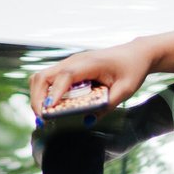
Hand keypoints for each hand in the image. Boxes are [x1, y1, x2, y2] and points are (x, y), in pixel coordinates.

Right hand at [28, 42, 152, 115]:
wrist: (136, 54)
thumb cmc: (132, 69)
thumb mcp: (125, 90)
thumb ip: (108, 105)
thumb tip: (88, 120)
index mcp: (89, 63)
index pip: (66, 75)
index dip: (55, 92)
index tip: (49, 108)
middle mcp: (74, 61)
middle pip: (44, 75)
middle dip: (38, 97)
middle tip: (42, 118)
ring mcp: (69, 63)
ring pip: (42, 76)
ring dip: (38, 95)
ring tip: (44, 114)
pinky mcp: (69, 68)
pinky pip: (50, 78)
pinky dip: (45, 92)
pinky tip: (51, 107)